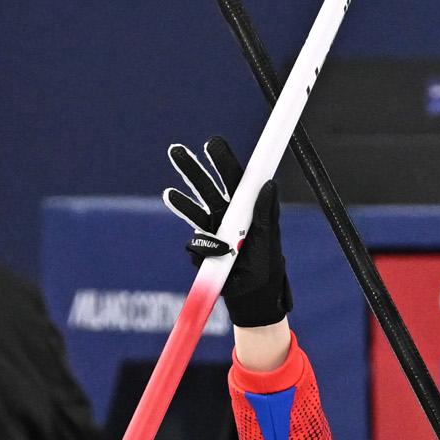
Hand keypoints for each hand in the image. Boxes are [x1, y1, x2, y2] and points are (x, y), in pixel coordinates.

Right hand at [163, 136, 291, 330]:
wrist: (253, 295)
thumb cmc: (265, 265)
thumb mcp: (270, 239)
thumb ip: (267, 213)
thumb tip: (269, 184)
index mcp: (244, 207)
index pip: (233, 179)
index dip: (223, 160)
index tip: (212, 143)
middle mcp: (225, 214)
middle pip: (206, 187)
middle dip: (191, 170)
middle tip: (176, 151)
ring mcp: (211, 230)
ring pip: (193, 210)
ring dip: (180, 201)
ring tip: (169, 194)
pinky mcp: (202, 249)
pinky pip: (195, 244)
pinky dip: (203, 247)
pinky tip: (213, 253)